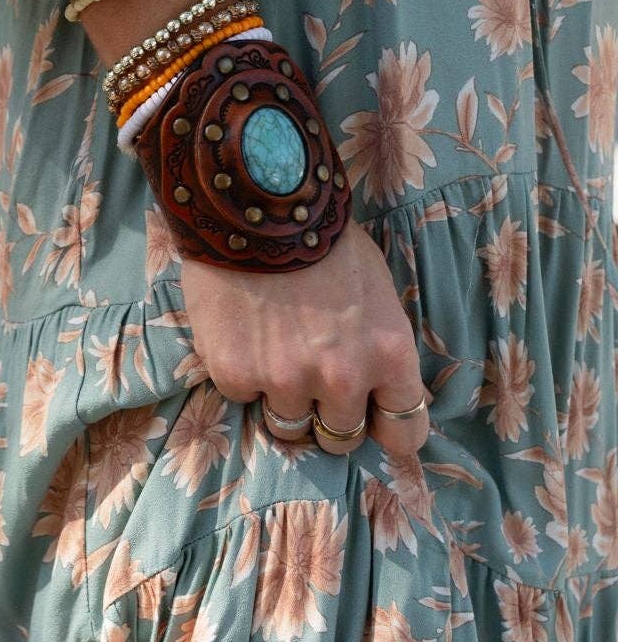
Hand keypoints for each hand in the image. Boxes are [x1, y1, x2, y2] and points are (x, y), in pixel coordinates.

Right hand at [180, 218, 431, 455]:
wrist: (257, 203)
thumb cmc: (324, 241)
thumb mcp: (378, 294)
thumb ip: (380, 350)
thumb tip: (378, 393)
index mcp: (390, 356)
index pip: (405, 432)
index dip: (388, 431)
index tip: (374, 425)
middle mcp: (343, 378)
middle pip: (341, 439)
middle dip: (329, 416)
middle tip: (312, 381)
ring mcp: (286, 380)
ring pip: (288, 427)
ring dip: (282, 399)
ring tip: (272, 354)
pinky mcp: (235, 375)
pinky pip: (242, 397)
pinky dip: (241, 373)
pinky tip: (241, 331)